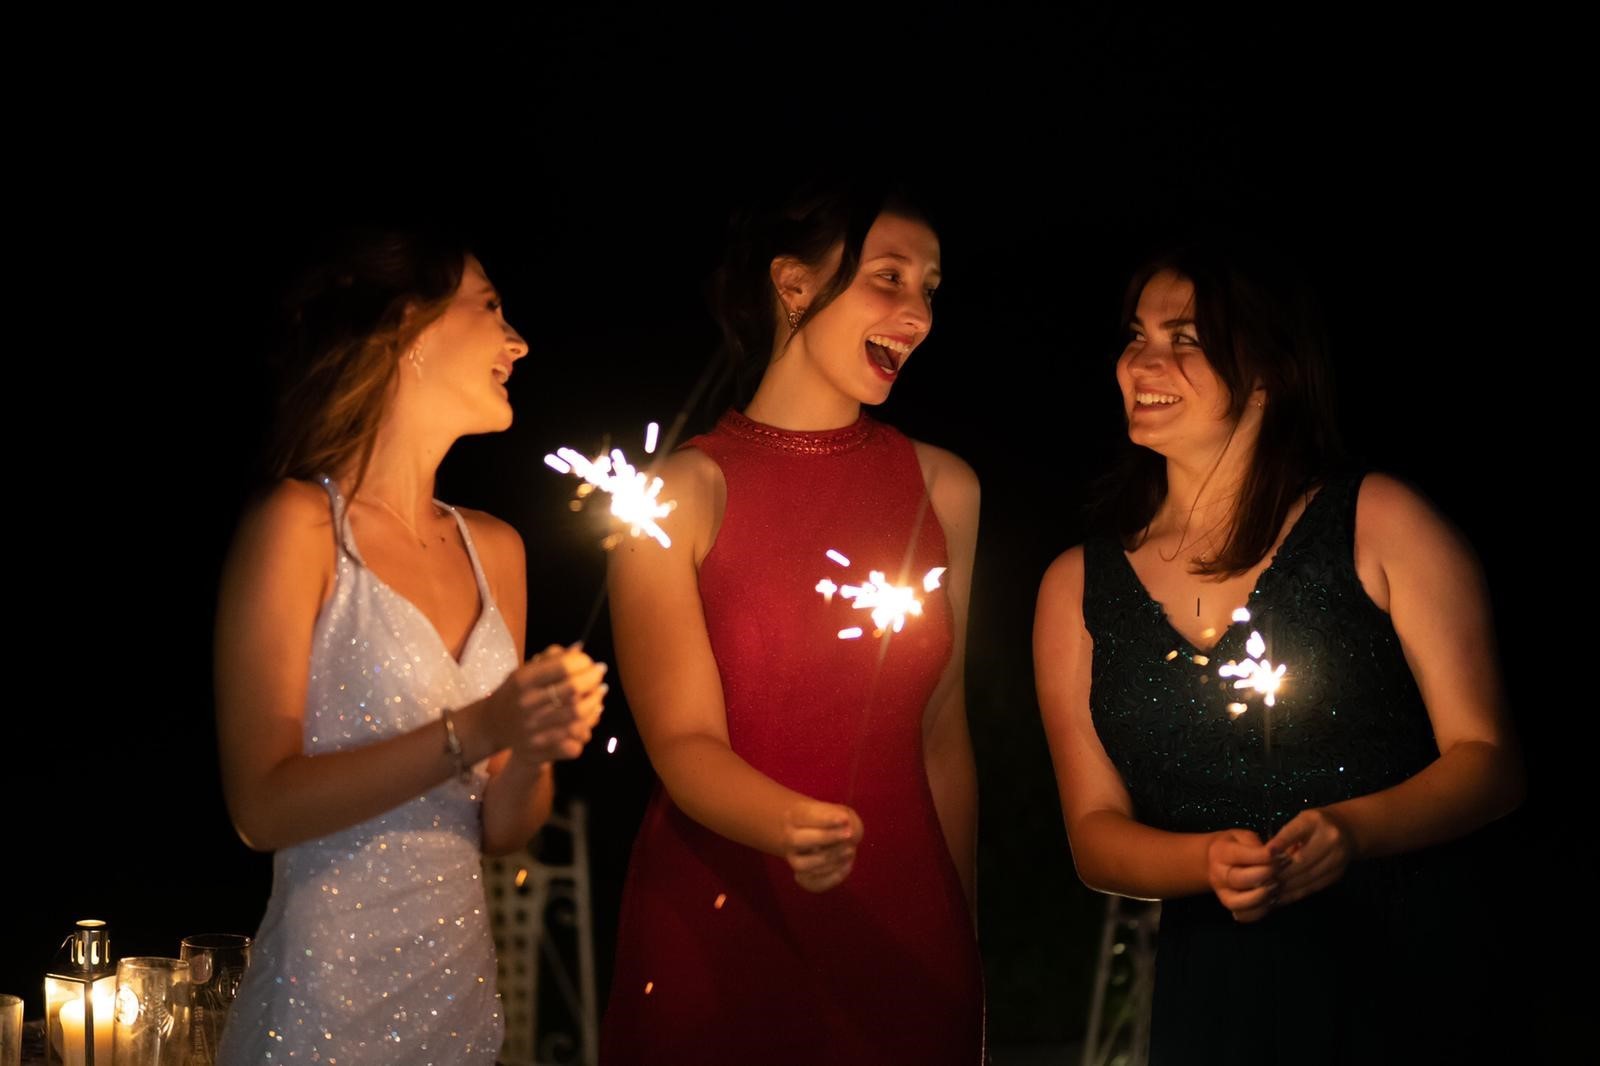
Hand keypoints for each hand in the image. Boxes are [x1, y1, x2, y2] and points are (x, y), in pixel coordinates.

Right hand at [488, 643, 607, 762]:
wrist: (492, 725)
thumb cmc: (515, 693)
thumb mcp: (524, 671)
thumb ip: (550, 659)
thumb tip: (579, 649)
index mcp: (523, 681)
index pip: (562, 667)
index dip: (583, 663)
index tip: (591, 662)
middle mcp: (527, 704)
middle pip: (573, 690)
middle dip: (593, 680)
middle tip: (600, 675)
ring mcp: (533, 729)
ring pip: (577, 716)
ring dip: (595, 703)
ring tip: (600, 693)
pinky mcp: (538, 750)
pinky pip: (572, 744)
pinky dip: (585, 731)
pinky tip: (590, 720)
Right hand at [781, 800, 862, 892]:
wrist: (811, 836)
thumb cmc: (828, 821)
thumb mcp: (836, 812)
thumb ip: (843, 818)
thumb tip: (848, 828)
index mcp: (794, 816)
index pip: (804, 817)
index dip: (825, 819)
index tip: (845, 819)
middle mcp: (788, 839)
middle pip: (796, 840)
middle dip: (825, 837)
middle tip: (848, 834)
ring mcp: (793, 860)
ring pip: (803, 866)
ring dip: (829, 860)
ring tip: (850, 850)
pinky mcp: (802, 877)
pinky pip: (812, 884)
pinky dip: (831, 878)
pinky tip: (846, 866)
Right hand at [1207, 828, 1282, 922]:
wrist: (1215, 861)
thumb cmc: (1235, 845)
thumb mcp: (1243, 836)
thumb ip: (1256, 845)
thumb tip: (1277, 855)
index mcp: (1220, 853)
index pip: (1242, 855)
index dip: (1265, 856)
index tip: (1281, 853)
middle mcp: (1218, 875)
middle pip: (1241, 879)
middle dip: (1267, 874)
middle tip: (1283, 868)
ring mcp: (1222, 893)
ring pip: (1240, 902)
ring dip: (1263, 895)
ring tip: (1277, 885)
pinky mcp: (1230, 906)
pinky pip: (1244, 916)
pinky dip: (1260, 911)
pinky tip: (1272, 899)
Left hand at [1266, 807, 1356, 906]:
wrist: (1346, 830)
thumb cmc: (1312, 826)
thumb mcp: (1299, 823)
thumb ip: (1284, 838)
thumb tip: (1265, 860)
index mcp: (1313, 821)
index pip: (1294, 832)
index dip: (1280, 843)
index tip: (1266, 854)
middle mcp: (1329, 838)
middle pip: (1302, 859)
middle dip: (1280, 872)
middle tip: (1261, 881)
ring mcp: (1337, 857)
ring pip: (1308, 876)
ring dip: (1286, 887)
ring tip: (1268, 892)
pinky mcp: (1338, 873)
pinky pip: (1314, 887)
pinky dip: (1296, 893)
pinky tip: (1282, 897)